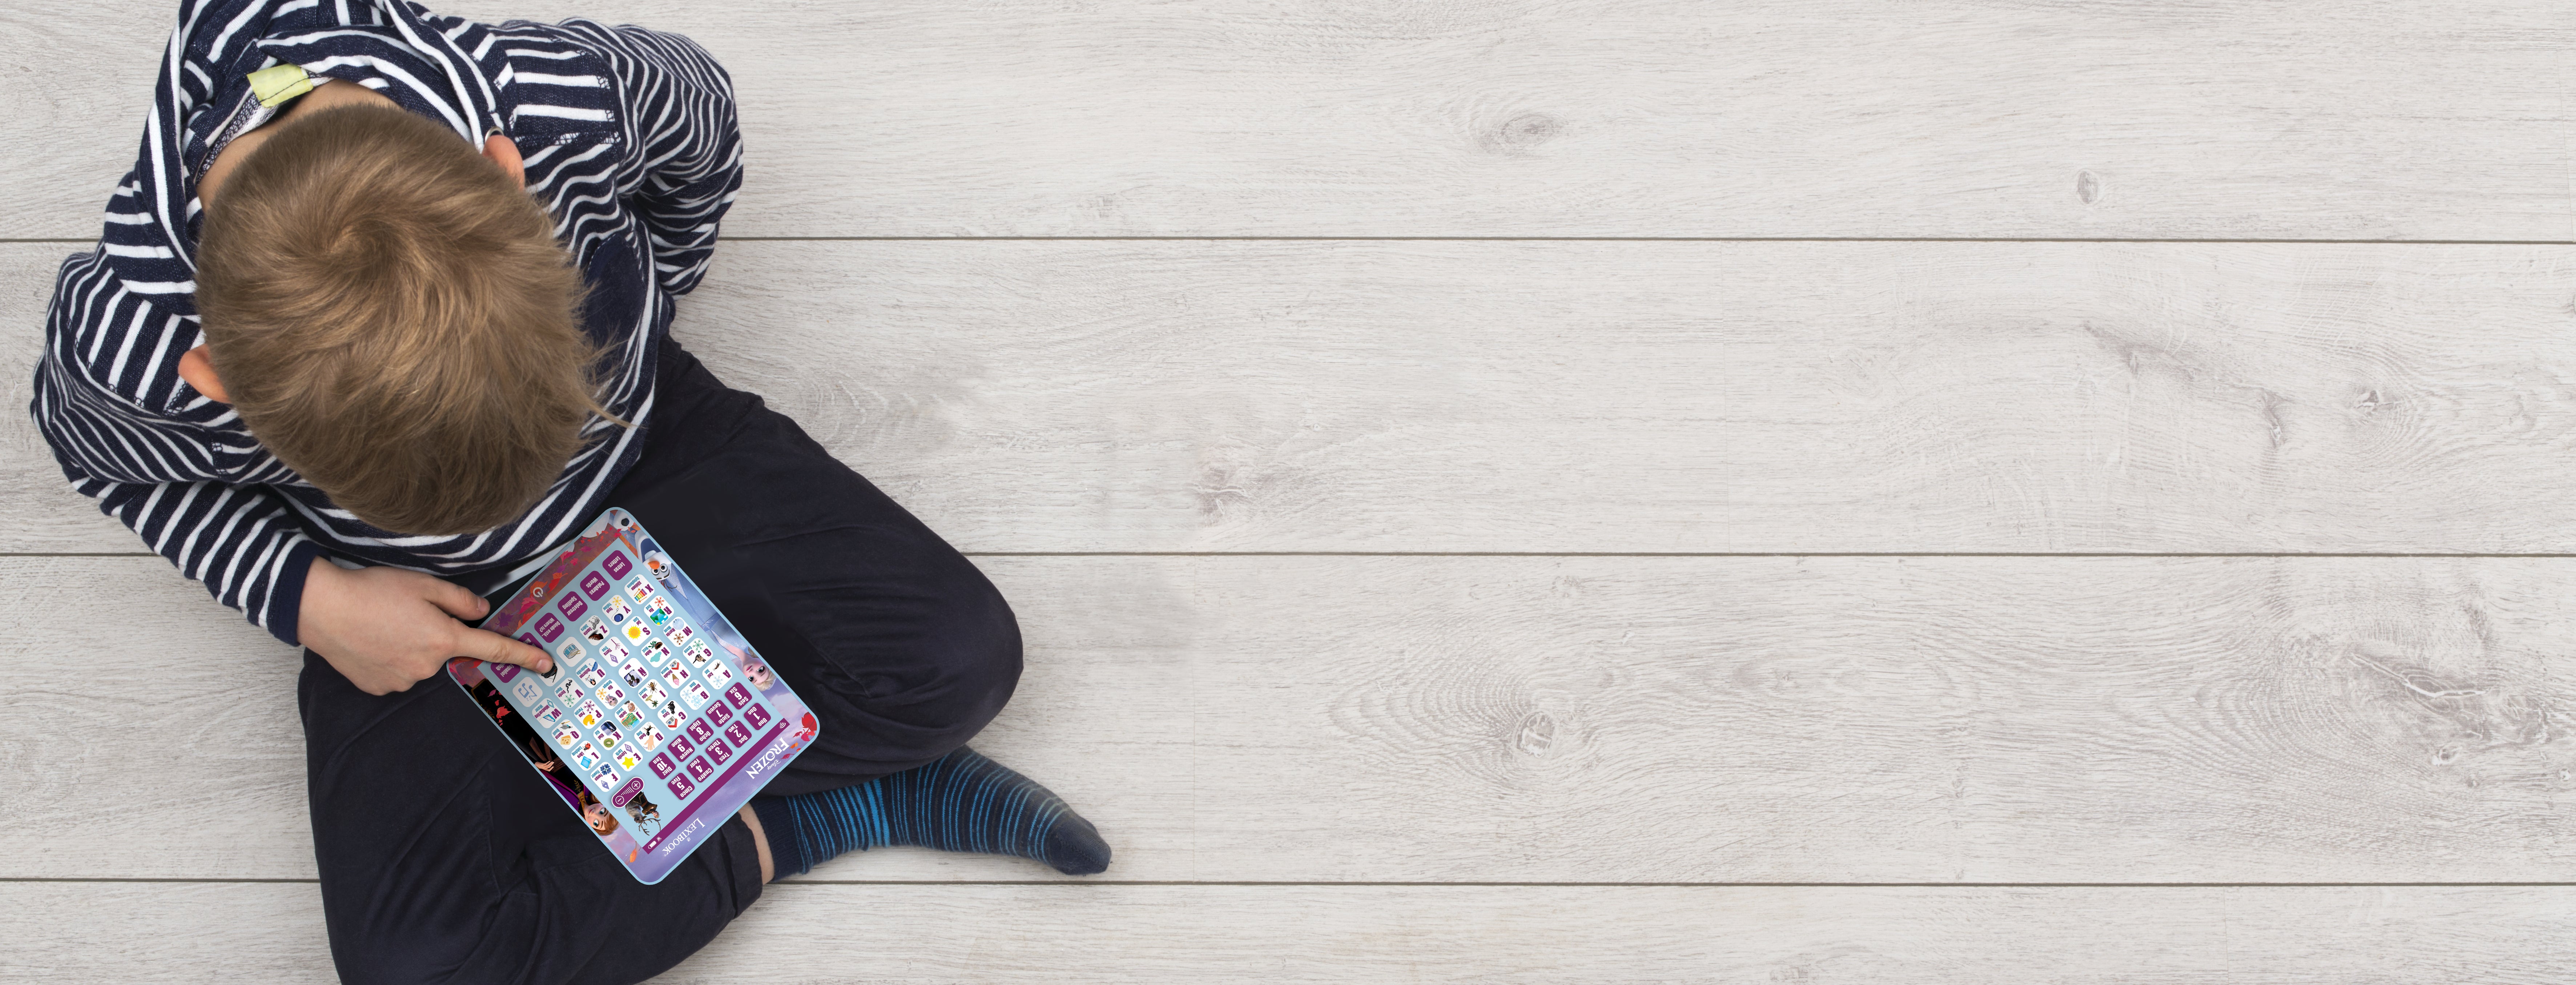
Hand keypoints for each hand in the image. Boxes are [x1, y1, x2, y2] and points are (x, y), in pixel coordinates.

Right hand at [299, 558, 553, 694]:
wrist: (321, 608)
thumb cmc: (373, 591)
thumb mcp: (425, 584)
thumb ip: (460, 600)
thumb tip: (482, 612)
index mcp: (443, 639)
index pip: (494, 649)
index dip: (523, 656)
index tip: (547, 664)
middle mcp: (426, 666)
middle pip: (445, 650)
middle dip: (434, 633)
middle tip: (404, 613)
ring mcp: (402, 680)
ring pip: (419, 661)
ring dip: (410, 645)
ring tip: (382, 624)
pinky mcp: (379, 687)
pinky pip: (397, 671)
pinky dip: (390, 657)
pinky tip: (372, 640)